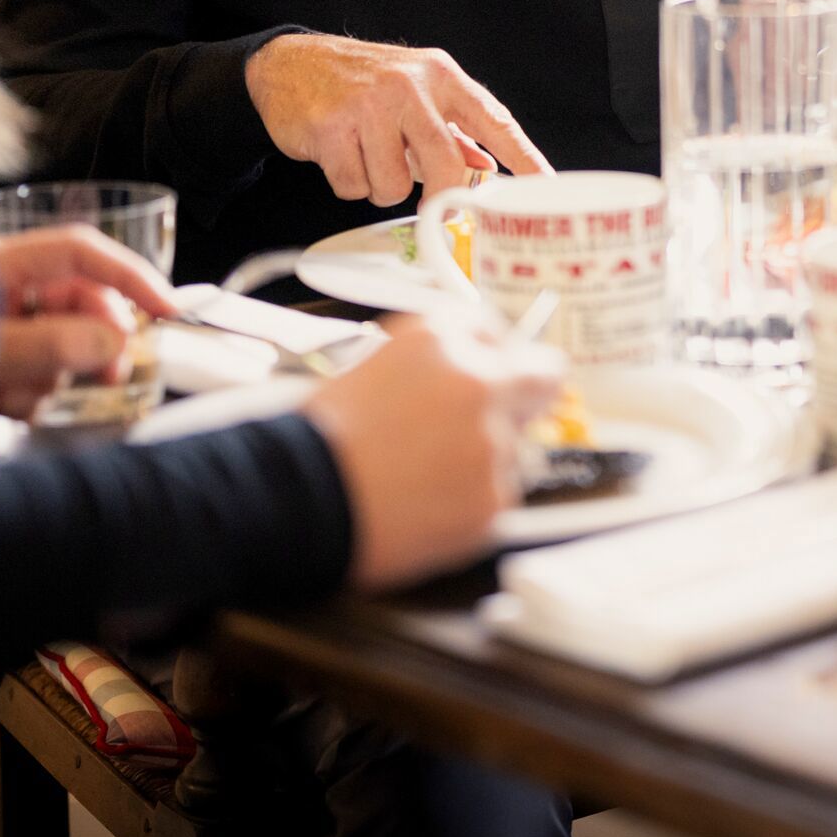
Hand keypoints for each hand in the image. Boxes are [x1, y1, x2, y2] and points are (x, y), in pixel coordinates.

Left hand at [0, 224, 177, 418]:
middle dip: (96, 343)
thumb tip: (113, 342)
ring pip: (60, 348)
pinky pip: (34, 379)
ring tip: (6, 397)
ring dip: (47, 379)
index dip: (128, 275)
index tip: (166, 308)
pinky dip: (25, 397)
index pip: (80, 253)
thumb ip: (49, 344)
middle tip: (111, 375)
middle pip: (78, 304)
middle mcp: (2, 294)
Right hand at [245, 35, 549, 205]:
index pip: (494, 120)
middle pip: (445, 164)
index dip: (523, 156)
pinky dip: (349, 183)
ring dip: (380, 185)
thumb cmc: (361, 81)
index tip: (545, 185)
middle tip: (430, 202)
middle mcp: (409, 86)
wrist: (289, 63)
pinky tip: (341, 155)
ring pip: (393, 186)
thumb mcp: (416, 91)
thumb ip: (453, 130)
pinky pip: (353, 186)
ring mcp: (368, 106)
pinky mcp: (330, 128)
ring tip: (367, 156)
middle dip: (439, 195)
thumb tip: (488, 166)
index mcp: (440, 76)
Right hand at [301, 312, 566, 588]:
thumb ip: (439, 350)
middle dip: (525, 394)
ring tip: (424, 473)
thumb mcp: (374, 360)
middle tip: (494, 417)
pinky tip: (425, 502)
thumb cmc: (323, 435)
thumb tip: (486, 352)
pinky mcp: (494, 500)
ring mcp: (492, 443)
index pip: (504, 334)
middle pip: (541, 377)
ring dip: (486, 456)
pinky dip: (471, 501)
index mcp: (443, 337)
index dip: (497, 358)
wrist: (296, 497)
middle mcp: (478, 382)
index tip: (495, 372)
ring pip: (516, 446)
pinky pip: (500, 495)